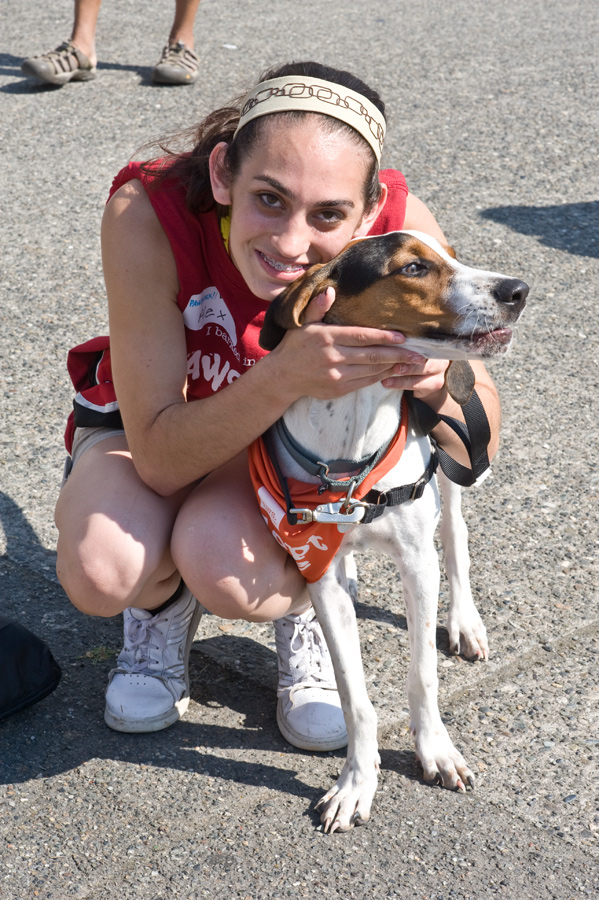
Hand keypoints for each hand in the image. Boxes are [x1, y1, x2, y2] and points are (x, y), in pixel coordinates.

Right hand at [270, 287, 436, 401]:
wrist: (282, 377)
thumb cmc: (295, 346)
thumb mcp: (302, 324)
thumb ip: (318, 308)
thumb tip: (330, 291)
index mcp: (327, 337)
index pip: (362, 336)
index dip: (384, 337)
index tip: (404, 336)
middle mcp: (333, 357)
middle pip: (372, 356)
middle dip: (398, 355)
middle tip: (419, 354)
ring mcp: (336, 375)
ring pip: (371, 371)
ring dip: (393, 366)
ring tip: (411, 362)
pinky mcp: (338, 389)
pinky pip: (365, 382)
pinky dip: (381, 376)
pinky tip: (393, 371)